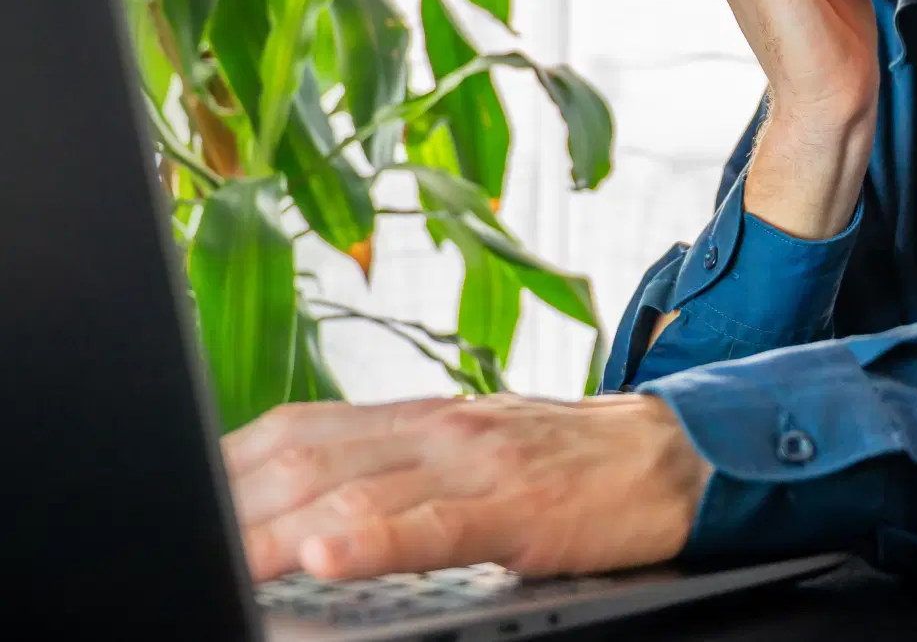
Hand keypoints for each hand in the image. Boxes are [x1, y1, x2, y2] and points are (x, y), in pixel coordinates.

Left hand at [224, 393, 710, 581]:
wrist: (677, 454)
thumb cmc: (573, 463)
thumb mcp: (477, 449)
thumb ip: (400, 467)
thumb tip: (311, 504)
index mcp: (422, 417)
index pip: (300, 429)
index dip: (229, 463)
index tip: (180, 496)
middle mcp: (439, 429)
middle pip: (308, 460)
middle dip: (234, 504)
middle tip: (178, 538)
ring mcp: (478, 464)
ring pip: (355, 492)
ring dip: (275, 530)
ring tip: (222, 559)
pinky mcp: (520, 509)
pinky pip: (433, 526)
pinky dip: (373, 542)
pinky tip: (327, 559)